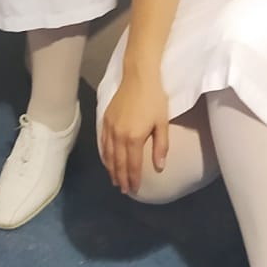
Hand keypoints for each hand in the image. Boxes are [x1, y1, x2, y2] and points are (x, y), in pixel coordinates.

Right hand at [100, 70, 169, 194]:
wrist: (139, 76)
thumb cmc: (155, 99)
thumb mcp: (162, 123)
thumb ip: (160, 147)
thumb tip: (159, 167)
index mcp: (134, 138)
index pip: (133, 165)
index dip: (133, 179)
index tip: (134, 189)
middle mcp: (119, 136)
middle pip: (118, 163)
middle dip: (121, 178)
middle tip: (124, 190)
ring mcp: (110, 128)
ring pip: (108, 155)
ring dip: (111, 169)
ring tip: (115, 180)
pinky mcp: (105, 120)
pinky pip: (103, 143)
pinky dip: (104, 155)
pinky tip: (107, 161)